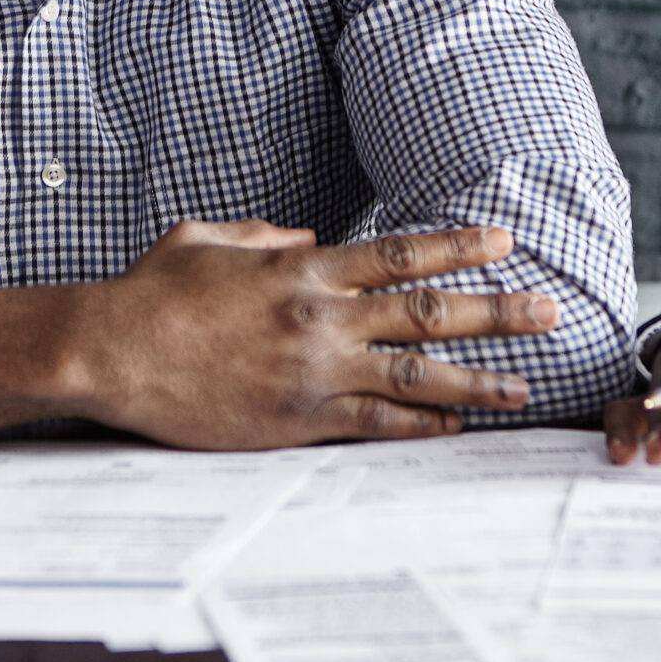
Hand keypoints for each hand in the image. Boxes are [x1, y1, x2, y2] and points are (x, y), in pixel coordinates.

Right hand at [60, 221, 559, 449]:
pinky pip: (377, 424)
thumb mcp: (208, 237)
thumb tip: (308, 236)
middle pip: (429, 311)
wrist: (112, 352)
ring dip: (479, 379)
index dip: (458, 246)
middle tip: (549, 310)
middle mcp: (320, 317)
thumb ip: (267, 234)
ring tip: (526, 383)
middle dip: (497, 310)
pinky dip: (423, 427)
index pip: (399, 253)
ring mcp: (314, 371)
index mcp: (301, 267)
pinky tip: (458, 427)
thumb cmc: (152, 293)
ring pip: (417, 374)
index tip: (503, 240)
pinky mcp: (299, 419)